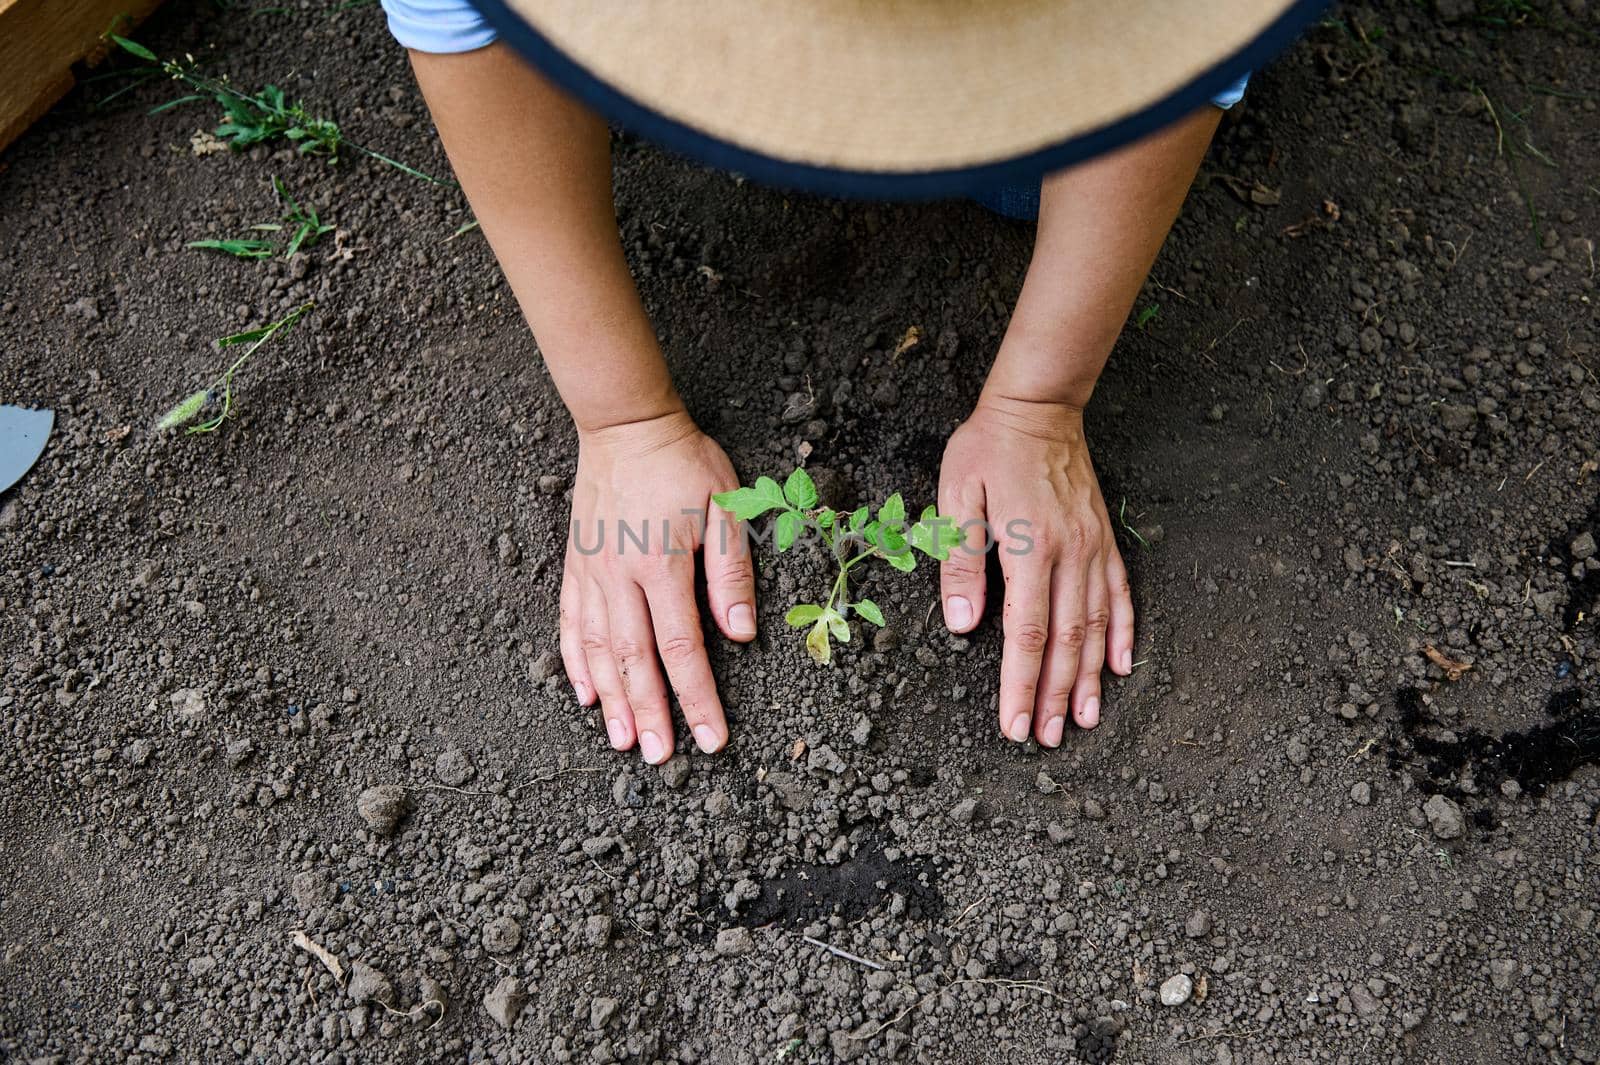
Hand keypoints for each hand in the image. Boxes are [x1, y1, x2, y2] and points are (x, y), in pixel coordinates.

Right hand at [558, 411, 756, 762]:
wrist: (625, 424)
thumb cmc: (684, 462)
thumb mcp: (725, 506)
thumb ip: (731, 572)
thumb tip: (740, 632)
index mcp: (662, 566)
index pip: (682, 649)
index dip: (698, 698)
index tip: (711, 738)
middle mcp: (621, 577)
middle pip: (635, 661)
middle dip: (650, 714)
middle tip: (661, 759)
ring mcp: (592, 573)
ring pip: (597, 650)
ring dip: (612, 700)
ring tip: (623, 741)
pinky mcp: (576, 565)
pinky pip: (570, 622)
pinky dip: (575, 662)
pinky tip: (585, 693)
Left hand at [937, 397, 1134, 745]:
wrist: (1038, 407)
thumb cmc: (988, 449)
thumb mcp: (957, 497)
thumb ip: (960, 561)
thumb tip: (965, 624)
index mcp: (1029, 550)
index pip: (1026, 635)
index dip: (1021, 685)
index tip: (1016, 725)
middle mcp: (1069, 555)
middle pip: (1064, 641)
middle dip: (1055, 695)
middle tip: (1047, 737)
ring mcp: (1092, 548)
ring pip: (1096, 626)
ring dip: (1089, 677)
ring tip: (1084, 718)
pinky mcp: (1104, 539)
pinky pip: (1119, 594)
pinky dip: (1122, 633)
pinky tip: (1120, 666)